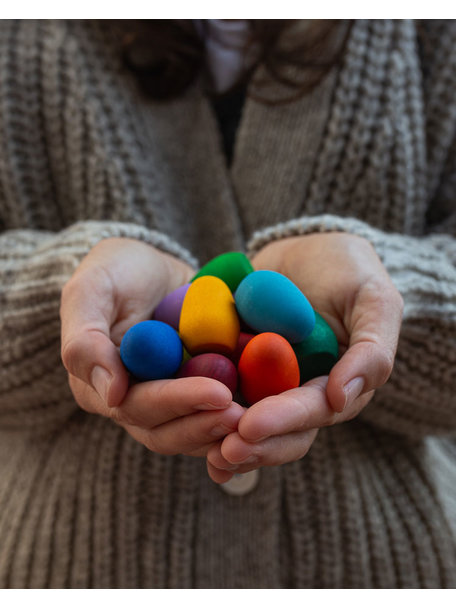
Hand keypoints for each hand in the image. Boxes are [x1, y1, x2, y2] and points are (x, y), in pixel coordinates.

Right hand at [60, 238, 243, 456]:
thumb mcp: (91, 290)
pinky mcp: (195, 392)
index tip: (218, 393)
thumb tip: (112, 395)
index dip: (178, 402)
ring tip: (262, 417)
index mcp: (100, 386)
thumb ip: (86, 340)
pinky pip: (216, 412)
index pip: (138, 407)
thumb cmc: (116, 271)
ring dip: (225, 430)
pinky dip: (240, 413)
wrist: (151, 267)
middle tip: (246, 414)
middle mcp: (133, 402)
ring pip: (194, 432)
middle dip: (207, 424)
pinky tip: (269, 406)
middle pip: (168, 431)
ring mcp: (167, 400)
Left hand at [206, 232, 402, 481]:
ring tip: (203, 452)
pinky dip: (199, 410)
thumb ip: (371, 349)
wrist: (306, 248)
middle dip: (252, 444)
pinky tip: (177, 423)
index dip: (283, 422)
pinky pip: (216, 391)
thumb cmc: (348, 271)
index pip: (312, 411)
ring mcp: (264, 383)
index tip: (250, 426)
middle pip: (278, 431)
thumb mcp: (373, 300)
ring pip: (245, 422)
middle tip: (221, 451)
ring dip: (223, 439)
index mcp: (335, 385)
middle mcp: (298, 392)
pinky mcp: (234, 366)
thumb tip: (341, 399)